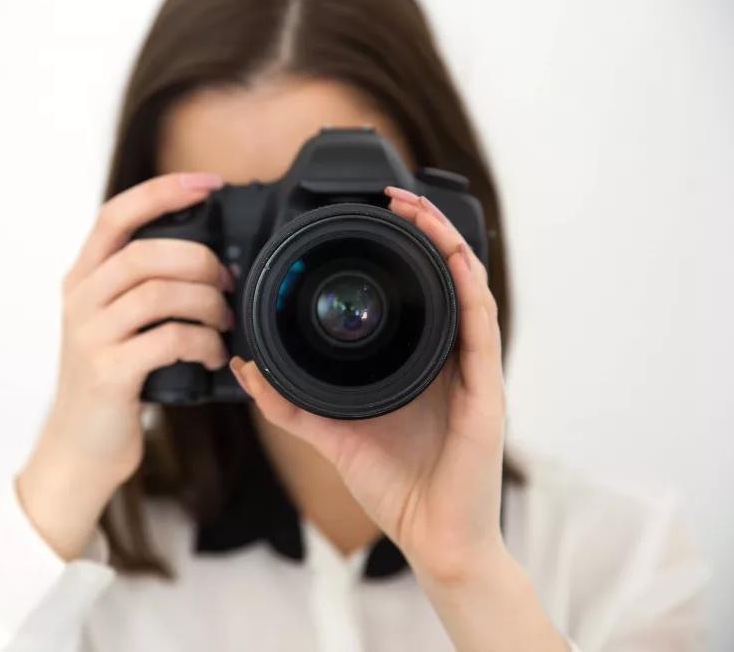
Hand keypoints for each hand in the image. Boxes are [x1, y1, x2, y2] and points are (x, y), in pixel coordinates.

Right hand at [18, 172, 231, 559]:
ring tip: (225, 321)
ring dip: (207, 303)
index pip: (117, 214)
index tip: (208, 183)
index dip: (163, 191)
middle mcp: (80, 299)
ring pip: (159, 293)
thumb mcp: (116, 322)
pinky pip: (168, 339)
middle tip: (227, 281)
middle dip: (199, 260)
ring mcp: (90, 335)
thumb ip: (145, 287)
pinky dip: (202, 342)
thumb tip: (214, 261)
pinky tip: (214, 352)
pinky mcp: (108, 372)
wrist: (81, 445)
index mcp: (83, 277)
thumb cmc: (113, 378)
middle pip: (145, 252)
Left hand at [231, 186, 504, 581]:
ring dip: (446, 243)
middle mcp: (448, 358)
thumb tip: (245, 367)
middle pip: (443, 277)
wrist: (433, 538)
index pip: (413, 291)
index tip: (369, 215)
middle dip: (424, 229)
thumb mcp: (331, 433)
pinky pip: (482, 327)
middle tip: (396, 194)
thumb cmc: (394, 486)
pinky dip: (469, 286)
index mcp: (416, 363)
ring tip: (419, 209)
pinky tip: (454, 257)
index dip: (398, 249)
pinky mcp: (488, 390)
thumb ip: (289, 401)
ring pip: (467, 288)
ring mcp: (473, 371)